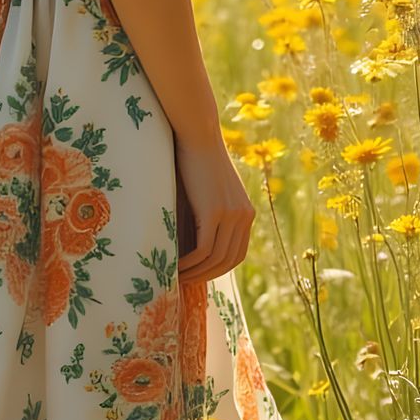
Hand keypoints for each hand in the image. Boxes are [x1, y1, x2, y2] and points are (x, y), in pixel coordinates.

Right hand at [175, 138, 255, 287]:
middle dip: (206, 276)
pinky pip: (204, 250)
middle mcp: (244, 215)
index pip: (237, 254)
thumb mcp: (208, 193)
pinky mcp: (215, 212)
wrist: (196, 135)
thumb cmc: (195, 161)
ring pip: (215, 259)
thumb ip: (208, 216)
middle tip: (183, 284)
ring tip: (174, 278)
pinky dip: (189, 263)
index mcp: (246, 212)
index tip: (197, 276)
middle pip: (229, 261)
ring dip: (195, 273)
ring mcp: (231, 214)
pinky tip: (173, 266)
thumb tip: (193, 246)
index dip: (218, 270)